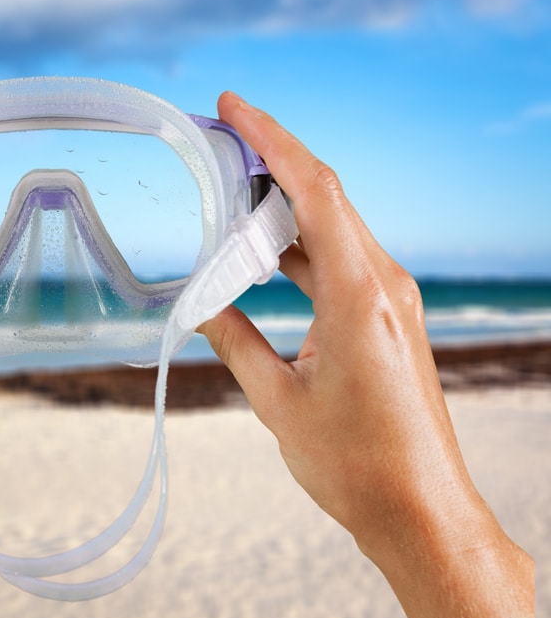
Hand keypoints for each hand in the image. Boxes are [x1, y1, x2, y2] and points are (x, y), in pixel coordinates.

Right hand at [200, 92, 532, 617]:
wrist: (419, 509)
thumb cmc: (354, 464)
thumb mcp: (276, 401)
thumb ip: (234, 341)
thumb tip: (198, 304)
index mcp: (358, 296)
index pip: (315, 190)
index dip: (271, 139)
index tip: (231, 107)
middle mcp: (384, 284)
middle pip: (326, 196)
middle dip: (270, 163)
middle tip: (216, 148)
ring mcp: (392, 298)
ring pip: (333, 226)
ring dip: (282, 208)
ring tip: (229, 201)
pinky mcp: (390, 316)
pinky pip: (341, 259)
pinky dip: (300, 247)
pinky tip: (264, 256)